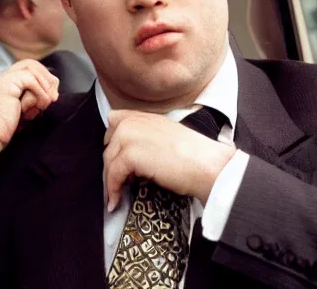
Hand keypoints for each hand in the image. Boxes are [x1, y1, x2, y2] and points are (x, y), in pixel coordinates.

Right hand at [0, 59, 58, 147]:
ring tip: (48, 103)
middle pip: (24, 66)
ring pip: (29, 69)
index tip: (44, 101)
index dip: (34, 86)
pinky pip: (30, 79)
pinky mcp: (5, 83)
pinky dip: (40, 91)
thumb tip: (32, 108)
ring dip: (44, 85)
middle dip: (43, 79)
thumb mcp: (2, 120)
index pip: (15, 77)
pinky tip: (42, 105)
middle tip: (53, 97)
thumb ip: (13, 109)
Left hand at [103, 109, 235, 210]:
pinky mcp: (129, 154)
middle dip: (112, 162)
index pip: (115, 120)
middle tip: (119, 180)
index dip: (114, 141)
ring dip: (111, 179)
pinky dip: (113, 190)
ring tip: (117, 194)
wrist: (207, 165)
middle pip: (109, 144)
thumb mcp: (167, 136)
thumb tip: (135, 157)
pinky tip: (116, 200)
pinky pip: (112, 174)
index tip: (116, 157)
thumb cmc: (196, 156)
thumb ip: (148, 138)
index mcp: (145, 116)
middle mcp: (134, 122)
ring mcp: (129, 136)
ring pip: (109, 160)